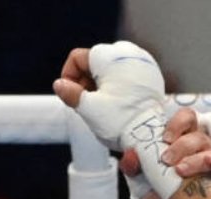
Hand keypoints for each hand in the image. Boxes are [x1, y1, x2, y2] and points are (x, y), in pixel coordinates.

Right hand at [54, 41, 182, 198]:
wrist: (151, 134)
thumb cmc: (122, 121)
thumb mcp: (90, 108)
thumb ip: (70, 94)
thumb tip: (59, 85)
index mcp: (109, 56)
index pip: (77, 58)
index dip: (68, 77)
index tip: (72, 95)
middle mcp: (127, 52)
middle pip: (93, 62)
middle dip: (85, 81)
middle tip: (87, 103)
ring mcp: (142, 61)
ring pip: (109, 68)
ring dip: (100, 84)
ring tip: (103, 105)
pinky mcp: (150, 73)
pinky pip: (126, 73)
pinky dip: (117, 85)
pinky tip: (118, 102)